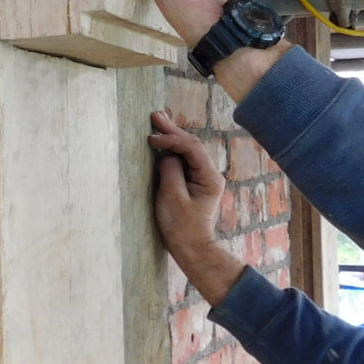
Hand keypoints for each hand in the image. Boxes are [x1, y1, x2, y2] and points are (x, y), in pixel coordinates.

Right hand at [150, 109, 244, 304]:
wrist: (191, 248)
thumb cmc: (181, 227)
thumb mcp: (172, 198)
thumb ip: (170, 171)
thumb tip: (167, 155)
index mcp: (210, 177)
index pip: (192, 148)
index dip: (172, 139)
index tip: (153, 139)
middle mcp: (210, 174)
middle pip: (192, 144)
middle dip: (173, 130)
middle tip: (155, 115)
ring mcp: (203, 177)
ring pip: (187, 150)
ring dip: (172, 135)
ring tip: (158, 119)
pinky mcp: (194, 181)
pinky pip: (184, 159)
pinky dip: (172, 148)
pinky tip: (163, 138)